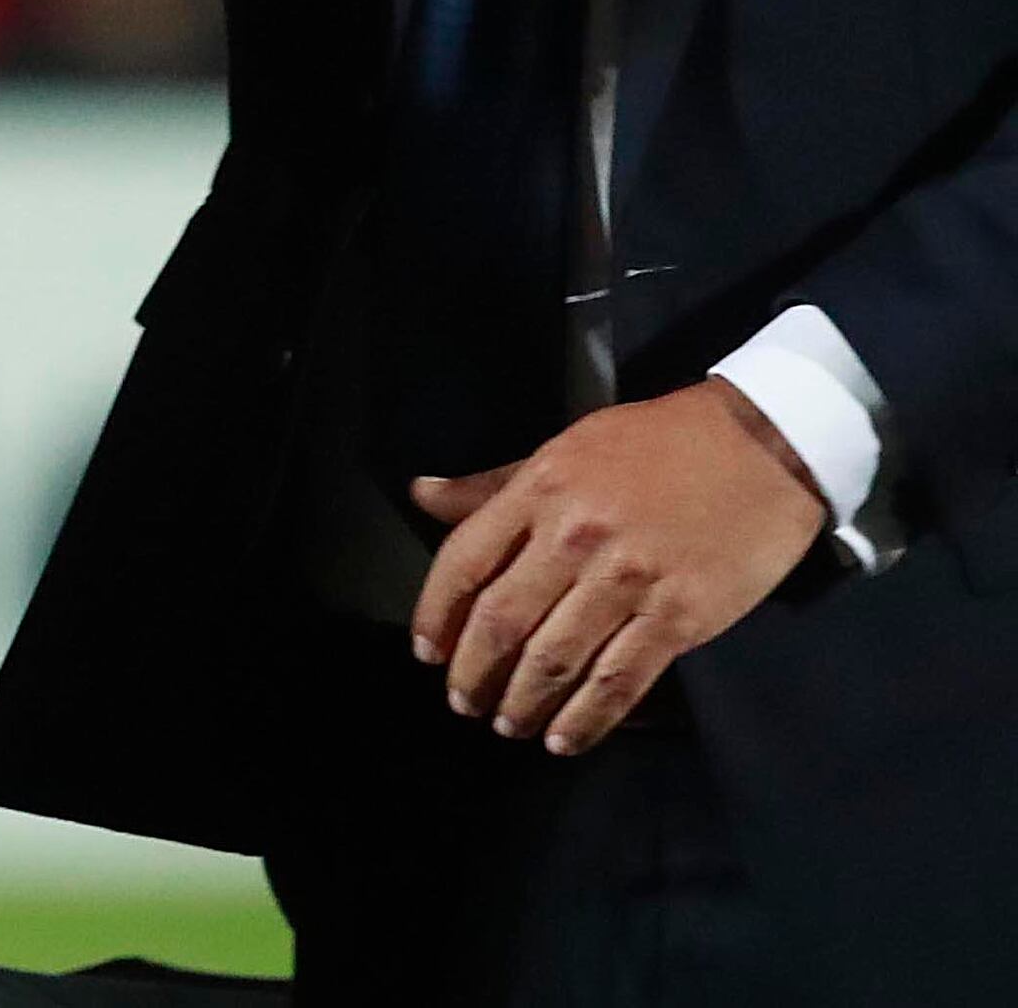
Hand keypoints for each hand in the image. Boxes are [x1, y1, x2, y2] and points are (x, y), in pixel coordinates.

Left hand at [408, 381, 830, 752]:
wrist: (762, 446)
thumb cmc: (656, 443)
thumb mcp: (564, 448)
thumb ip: (494, 484)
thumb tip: (421, 494)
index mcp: (539, 491)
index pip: (464, 562)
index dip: (436, 614)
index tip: (426, 652)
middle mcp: (574, 538)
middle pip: (502, 621)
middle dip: (474, 672)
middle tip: (463, 703)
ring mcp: (629, 580)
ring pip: (556, 659)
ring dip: (523, 703)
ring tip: (508, 726)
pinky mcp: (681, 617)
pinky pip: (620, 680)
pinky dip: (586, 719)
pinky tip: (564, 740)